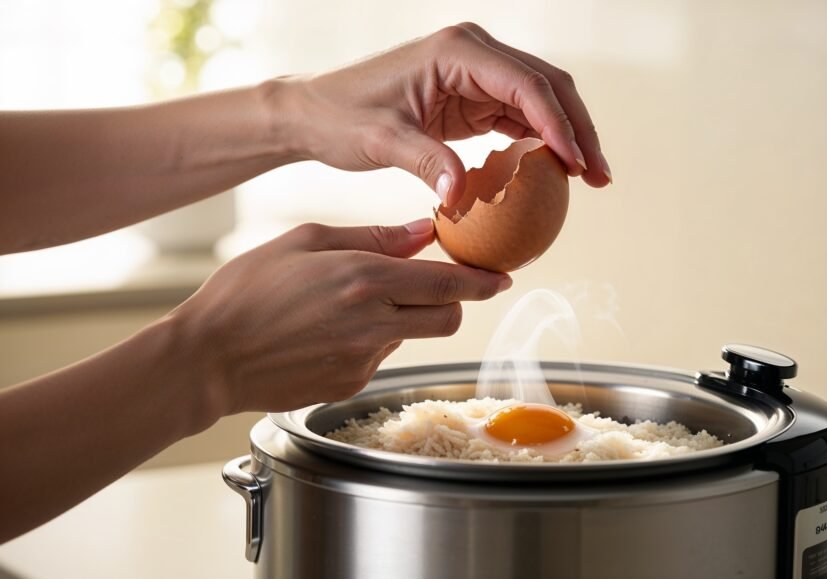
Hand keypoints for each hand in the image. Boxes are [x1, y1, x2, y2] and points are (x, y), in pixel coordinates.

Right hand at [171, 218, 510, 418]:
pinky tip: (328, 332)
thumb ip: (371, 237)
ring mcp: (364, 359)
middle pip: (448, 319)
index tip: (501, 278)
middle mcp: (373, 323)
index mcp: (364, 279)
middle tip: (432, 288)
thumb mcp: (304, 242)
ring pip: (411, 337)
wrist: (207, 359)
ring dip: (401, 320)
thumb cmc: (245, 292)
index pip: (447, 284)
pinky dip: (370, 341)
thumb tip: (420, 232)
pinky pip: (379, 358)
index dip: (482, 281)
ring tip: (347, 306)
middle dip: (452, 304)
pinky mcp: (351, 384)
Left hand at [276, 22, 611, 205]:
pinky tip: (556, 174)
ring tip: (591, 180)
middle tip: (601, 177)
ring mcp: (477, 73)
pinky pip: (520, 117)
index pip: (526, 85)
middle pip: (547, 86)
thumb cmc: (341, 117)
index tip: (579, 166)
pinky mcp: (474, 96)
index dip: (560, 126)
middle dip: (579, 130)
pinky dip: (542, 143)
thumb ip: (426, 164)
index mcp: (457, 51)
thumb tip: (462, 200)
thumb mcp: (380, 142)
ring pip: (541, 101)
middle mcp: (474, 53)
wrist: (316, 112)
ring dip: (567, 138)